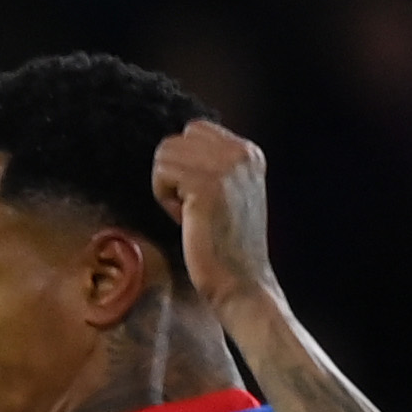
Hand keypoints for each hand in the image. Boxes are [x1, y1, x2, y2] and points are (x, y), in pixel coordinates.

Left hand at [154, 119, 277, 322]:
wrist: (242, 281)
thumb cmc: (224, 245)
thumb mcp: (226, 192)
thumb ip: (209, 164)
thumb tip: (173, 148)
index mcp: (249, 151)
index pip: (193, 131)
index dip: (183, 165)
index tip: (199, 198)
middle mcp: (242, 152)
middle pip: (174, 141)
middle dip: (171, 174)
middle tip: (192, 208)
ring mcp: (227, 165)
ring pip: (164, 155)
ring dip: (166, 188)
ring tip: (191, 215)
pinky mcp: (207, 183)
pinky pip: (161, 174)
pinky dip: (164, 199)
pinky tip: (187, 220)